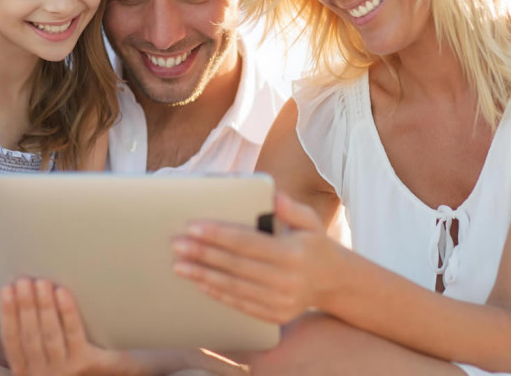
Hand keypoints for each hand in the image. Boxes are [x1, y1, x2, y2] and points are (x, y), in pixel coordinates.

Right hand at [0, 279, 144, 375]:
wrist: (109, 375)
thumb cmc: (67, 356)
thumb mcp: (38, 350)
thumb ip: (15, 333)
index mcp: (25, 371)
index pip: (11, 341)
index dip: (7, 314)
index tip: (6, 289)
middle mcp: (42, 375)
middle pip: (30, 336)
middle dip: (26, 306)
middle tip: (24, 279)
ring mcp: (64, 371)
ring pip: (50, 335)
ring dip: (44, 306)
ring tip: (42, 282)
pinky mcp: (86, 364)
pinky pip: (74, 334)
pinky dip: (67, 312)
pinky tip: (63, 293)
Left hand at [172, 193, 340, 324]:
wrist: (333, 282)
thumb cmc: (314, 245)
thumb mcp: (310, 222)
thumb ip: (291, 208)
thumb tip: (273, 195)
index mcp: (293, 253)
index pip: (247, 242)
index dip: (218, 235)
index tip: (193, 227)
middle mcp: (287, 280)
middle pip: (235, 265)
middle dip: (203, 254)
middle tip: (177, 245)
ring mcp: (280, 301)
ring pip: (233, 287)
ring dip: (202, 275)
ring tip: (179, 265)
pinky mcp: (274, 315)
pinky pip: (239, 304)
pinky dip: (217, 293)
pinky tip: (200, 282)